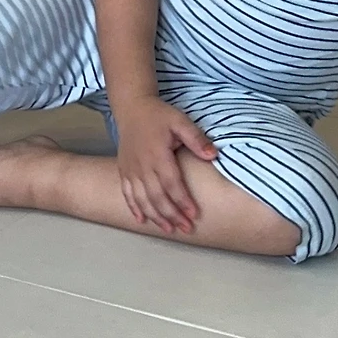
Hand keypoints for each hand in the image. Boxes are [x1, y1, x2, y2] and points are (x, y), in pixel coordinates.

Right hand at [116, 97, 216, 234]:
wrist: (132, 108)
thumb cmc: (158, 115)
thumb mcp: (180, 121)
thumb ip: (196, 138)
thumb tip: (213, 155)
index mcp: (157, 154)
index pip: (171, 183)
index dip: (182, 201)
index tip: (194, 214)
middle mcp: (142, 165)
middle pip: (156, 196)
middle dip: (172, 215)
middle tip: (186, 228)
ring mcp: (131, 169)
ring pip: (142, 199)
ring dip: (155, 216)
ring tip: (169, 229)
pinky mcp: (124, 170)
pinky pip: (127, 193)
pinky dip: (134, 208)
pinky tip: (142, 220)